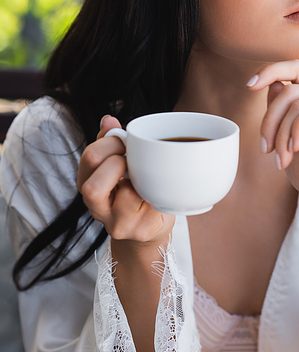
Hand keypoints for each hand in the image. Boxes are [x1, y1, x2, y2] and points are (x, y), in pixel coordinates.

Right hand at [77, 115, 174, 245]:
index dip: (111, 142)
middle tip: (134, 158)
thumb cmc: (134, 188)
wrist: (148, 226)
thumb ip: (111, 141)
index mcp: (87, 183)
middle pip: (93, 187)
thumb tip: (108, 120)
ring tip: (146, 176)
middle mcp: (96, 208)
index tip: (126, 140)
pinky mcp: (140, 230)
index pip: (90, 158)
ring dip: (141, 180)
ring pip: (127, 197)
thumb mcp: (118, 164)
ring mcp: (117, 223)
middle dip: (120, 163)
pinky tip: (157, 189)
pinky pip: (152, 206)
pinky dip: (157, 192)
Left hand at [248, 60, 298, 211]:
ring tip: (281, 159)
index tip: (249, 86)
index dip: (271, 70)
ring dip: (282, 132)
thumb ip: (281, 111)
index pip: (296, 68)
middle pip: (290, 89)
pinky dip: (298, 130)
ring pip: (298, 101)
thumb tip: (272, 83)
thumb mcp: (287, 139)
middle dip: (270, 120)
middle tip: (265, 149)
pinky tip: (295, 150)